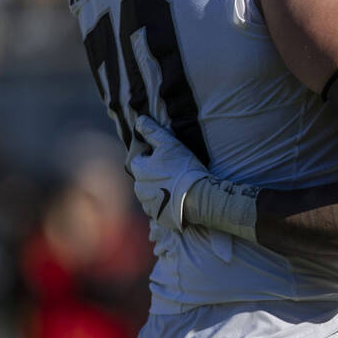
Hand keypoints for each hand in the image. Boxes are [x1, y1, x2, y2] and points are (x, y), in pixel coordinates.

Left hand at [127, 115, 209, 231]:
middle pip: (144, 177)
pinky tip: (179, 198)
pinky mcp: (159, 217)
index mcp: (139, 170)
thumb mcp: (169, 144)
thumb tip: (139, 120)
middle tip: (173, 170)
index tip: (165, 156)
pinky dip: (166, 203)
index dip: (151, 156)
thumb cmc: (184, 167)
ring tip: (177, 185)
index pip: (139, 159)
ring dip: (160, 188)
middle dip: (154, 173)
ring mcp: (149, 204)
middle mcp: (139, 189)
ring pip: (151, 193)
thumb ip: (152, 131)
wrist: (199, 197)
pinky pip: (160, 207)